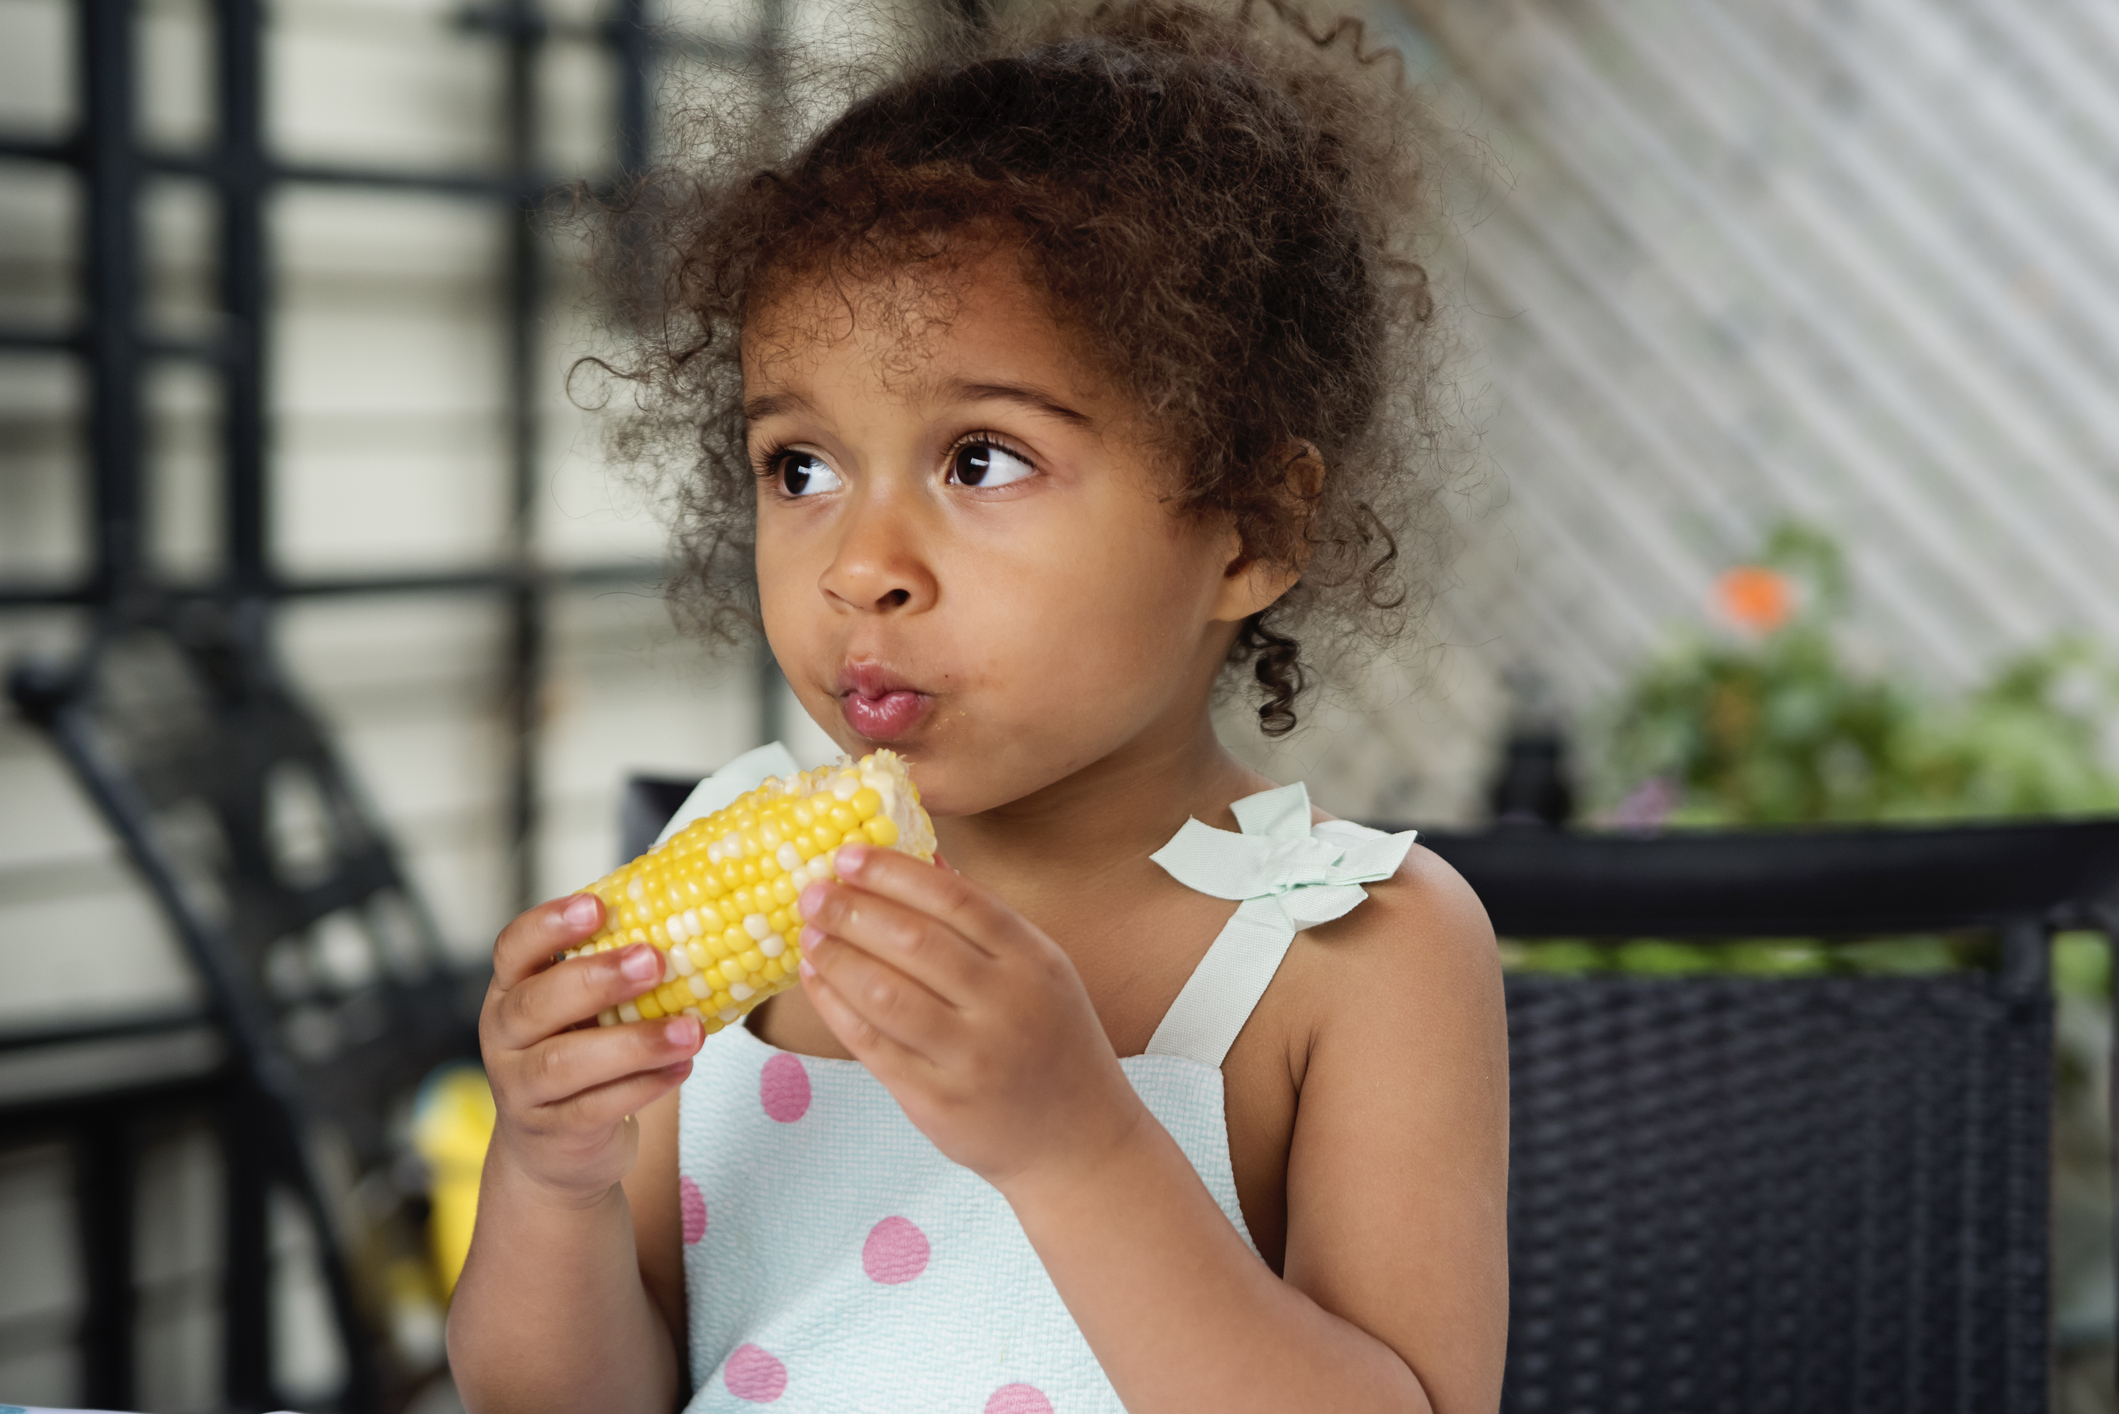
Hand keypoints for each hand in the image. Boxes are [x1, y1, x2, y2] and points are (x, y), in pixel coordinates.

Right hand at [479, 894, 704, 1206]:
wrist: (556, 1148)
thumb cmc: (583, 1053)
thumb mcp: (583, 1011)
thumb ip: (614, 972)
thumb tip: (691, 919)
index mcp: (511, 989)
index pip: (513, 948)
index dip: (549, 925)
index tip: (598, 906)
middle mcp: (504, 1036)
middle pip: (536, 1003)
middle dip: (597, 980)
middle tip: (654, 961)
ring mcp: (520, 1089)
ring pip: (565, 1063)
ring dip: (634, 1043)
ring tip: (690, 1030)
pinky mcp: (551, 1132)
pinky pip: (595, 1108)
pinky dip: (644, 1086)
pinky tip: (683, 1067)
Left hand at [796, 845, 1147, 1194]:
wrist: (1079, 1142)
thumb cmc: (1054, 1044)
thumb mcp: (1042, 972)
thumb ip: (984, 922)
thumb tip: (921, 860)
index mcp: (1034, 961)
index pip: (955, 899)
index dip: (894, 873)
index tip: (848, 855)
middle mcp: (1007, 1005)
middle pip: (914, 941)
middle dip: (852, 910)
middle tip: (813, 892)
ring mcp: (972, 1057)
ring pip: (885, 992)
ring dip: (836, 956)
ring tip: (810, 934)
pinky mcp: (938, 1102)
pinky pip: (872, 1045)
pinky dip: (835, 1007)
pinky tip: (817, 981)